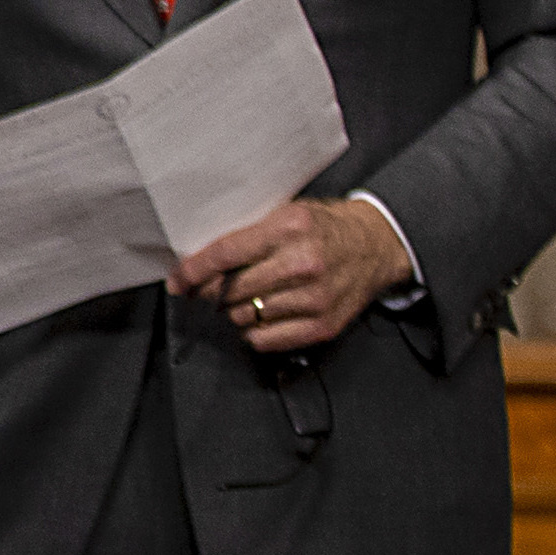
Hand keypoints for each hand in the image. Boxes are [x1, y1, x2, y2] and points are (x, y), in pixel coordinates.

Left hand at [171, 196, 411, 359]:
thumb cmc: (326, 228)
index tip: (177, 281)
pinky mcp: (323, 325)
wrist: (378, 244)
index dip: (193, 271)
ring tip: (245, 297)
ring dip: (234, 310)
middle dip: (209, 292)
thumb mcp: (287, 214)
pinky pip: (266, 340)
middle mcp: (303, 264)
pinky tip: (261, 315)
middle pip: (230, 290)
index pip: (225, 255)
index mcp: (289, 229)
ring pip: (244, 317)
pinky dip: (254, 331)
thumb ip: (247, 234)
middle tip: (208, 288)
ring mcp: (315, 298)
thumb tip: (198, 260)